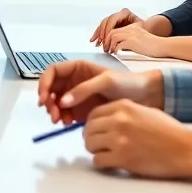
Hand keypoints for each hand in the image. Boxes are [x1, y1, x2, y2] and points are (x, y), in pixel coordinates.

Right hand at [37, 61, 161, 124]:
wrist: (147, 97)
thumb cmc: (128, 83)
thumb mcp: (106, 82)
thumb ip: (83, 90)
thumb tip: (62, 101)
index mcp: (78, 68)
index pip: (53, 72)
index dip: (44, 83)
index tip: (45, 98)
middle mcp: (74, 81)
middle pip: (51, 89)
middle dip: (48, 101)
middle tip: (53, 115)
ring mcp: (77, 96)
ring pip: (56, 103)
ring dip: (54, 112)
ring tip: (61, 122)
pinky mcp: (82, 110)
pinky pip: (65, 114)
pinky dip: (63, 119)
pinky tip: (69, 124)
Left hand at [82, 100, 191, 181]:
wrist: (186, 150)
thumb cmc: (170, 132)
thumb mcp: (145, 111)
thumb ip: (124, 113)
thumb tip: (106, 120)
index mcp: (124, 106)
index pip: (93, 114)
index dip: (91, 125)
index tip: (95, 132)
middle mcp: (118, 120)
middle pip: (88, 130)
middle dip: (91, 138)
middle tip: (99, 145)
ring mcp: (119, 139)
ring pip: (90, 145)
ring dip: (96, 151)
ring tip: (107, 154)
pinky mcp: (122, 158)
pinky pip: (98, 160)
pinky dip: (103, 163)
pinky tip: (113, 163)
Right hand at [91, 8, 140, 45]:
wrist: (148, 30)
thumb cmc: (145, 29)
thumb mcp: (139, 29)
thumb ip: (128, 33)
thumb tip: (119, 40)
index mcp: (125, 13)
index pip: (112, 19)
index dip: (108, 29)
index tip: (106, 38)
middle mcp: (119, 14)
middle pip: (106, 22)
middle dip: (102, 33)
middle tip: (102, 43)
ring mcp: (115, 19)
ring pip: (103, 25)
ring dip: (99, 35)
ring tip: (97, 44)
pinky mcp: (113, 25)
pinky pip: (103, 29)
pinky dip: (99, 35)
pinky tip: (95, 40)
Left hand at [101, 24, 168, 56]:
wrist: (163, 46)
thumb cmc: (153, 46)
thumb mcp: (140, 39)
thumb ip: (130, 40)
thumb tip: (119, 47)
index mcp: (132, 27)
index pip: (115, 29)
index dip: (108, 38)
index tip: (107, 45)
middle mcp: (131, 29)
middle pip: (112, 32)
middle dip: (106, 41)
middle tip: (106, 49)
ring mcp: (132, 34)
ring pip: (113, 37)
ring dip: (109, 45)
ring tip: (110, 51)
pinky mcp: (133, 41)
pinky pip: (119, 44)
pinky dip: (115, 49)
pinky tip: (116, 53)